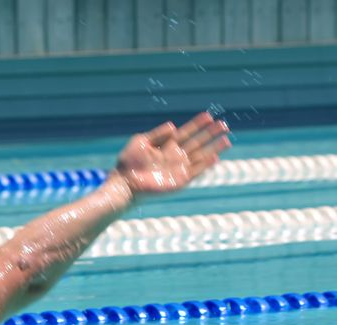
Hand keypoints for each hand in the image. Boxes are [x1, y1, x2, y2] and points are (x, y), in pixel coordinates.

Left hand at [115, 111, 230, 195]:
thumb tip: (174, 126)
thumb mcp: (141, 142)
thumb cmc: (128, 162)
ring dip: (214, 148)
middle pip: (197, 142)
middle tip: (224, 124)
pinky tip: (215, 156)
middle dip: (210, 133)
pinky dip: (205, 164)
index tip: (209, 115)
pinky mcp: (179, 180)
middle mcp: (175, 156)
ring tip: (227, 139)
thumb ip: (157, 134)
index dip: (197, 124)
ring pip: (201, 155)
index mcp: (166, 146)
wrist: (125, 183)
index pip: (186, 132)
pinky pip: (196, 171)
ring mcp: (178, 168)